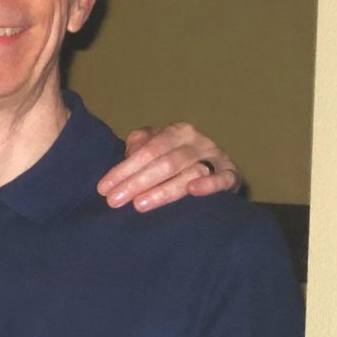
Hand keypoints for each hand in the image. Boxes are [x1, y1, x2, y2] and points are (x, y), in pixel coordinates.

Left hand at [97, 122, 241, 212]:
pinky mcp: (232, 174)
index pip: (147, 150)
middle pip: (165, 163)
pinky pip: (224, 179)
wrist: (213, 168)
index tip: (103, 188)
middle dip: (136, 183)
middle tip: (114, 201)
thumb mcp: (153, 148)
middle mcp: (198, 142)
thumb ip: (139, 145)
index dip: (123, 169)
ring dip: (164, 190)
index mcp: (177, 132)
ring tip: (139, 205)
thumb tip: (129, 153)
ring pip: (189, 173)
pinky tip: (193, 191)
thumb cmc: (173, 159)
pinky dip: (210, 184)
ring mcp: (216, 157)